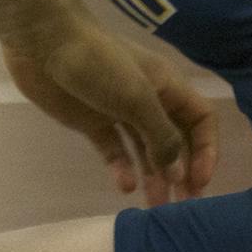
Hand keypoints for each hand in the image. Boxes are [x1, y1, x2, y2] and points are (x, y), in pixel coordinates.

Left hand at [2, 18, 217, 207]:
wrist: (44, 43)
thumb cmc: (99, 64)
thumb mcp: (138, 98)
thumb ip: (162, 136)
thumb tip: (178, 172)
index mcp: (167, 87)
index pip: (200, 120)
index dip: (206, 150)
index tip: (199, 181)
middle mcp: (148, 100)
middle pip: (175, 140)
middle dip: (182, 171)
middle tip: (184, 206)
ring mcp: (118, 112)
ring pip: (145, 150)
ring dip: (153, 176)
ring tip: (156, 207)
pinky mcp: (92, 122)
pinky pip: (114, 149)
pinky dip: (122, 167)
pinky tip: (125, 185)